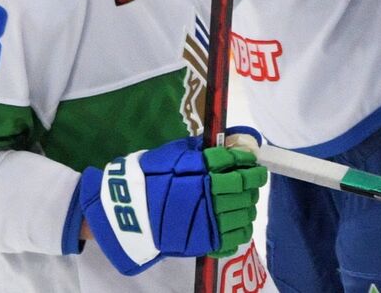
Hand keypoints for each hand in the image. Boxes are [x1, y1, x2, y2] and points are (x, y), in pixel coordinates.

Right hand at [74, 134, 267, 275]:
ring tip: (245, 199)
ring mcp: (208, 218)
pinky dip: (242, 227)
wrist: (126, 213)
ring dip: (249, 203)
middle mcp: (208, 191)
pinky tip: (238, 220)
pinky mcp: (206, 240)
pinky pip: (237, 235)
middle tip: (254, 179)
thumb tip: (230, 141)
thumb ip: (201, 149)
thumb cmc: (150, 177)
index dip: (248, 161)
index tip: (252, 161)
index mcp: (201, 168)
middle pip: (245, 186)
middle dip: (254, 181)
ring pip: (245, 210)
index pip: (236, 162)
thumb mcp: (174, 154)